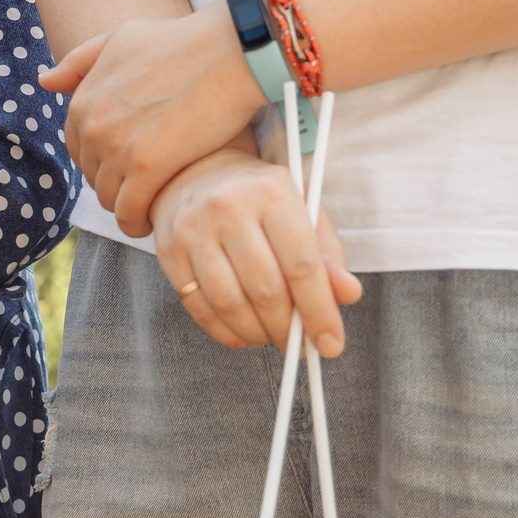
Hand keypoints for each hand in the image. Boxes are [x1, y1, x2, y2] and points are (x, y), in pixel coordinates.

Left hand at [42, 3, 264, 234]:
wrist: (229, 52)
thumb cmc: (182, 41)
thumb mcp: (121, 39)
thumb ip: (82, 62)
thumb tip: (45, 81)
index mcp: (83, 100)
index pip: (78, 150)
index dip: (101, 161)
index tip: (125, 166)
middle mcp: (93, 126)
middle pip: (94, 176)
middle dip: (115, 184)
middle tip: (143, 187)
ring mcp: (117, 148)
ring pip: (110, 198)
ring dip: (127, 207)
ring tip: (150, 205)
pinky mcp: (147, 168)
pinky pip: (130, 212)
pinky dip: (138, 223)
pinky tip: (154, 221)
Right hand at [151, 144, 360, 354]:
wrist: (196, 172)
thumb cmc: (259, 198)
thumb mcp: (303, 212)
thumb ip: (328, 255)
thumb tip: (347, 294)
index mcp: (272, 193)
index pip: (301, 265)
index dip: (319, 311)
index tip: (331, 344)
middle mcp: (228, 207)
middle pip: (265, 290)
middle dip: (287, 329)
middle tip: (299, 345)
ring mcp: (193, 230)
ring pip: (230, 304)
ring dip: (257, 334)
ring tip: (271, 336)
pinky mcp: (169, 252)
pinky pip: (199, 308)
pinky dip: (226, 332)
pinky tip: (243, 332)